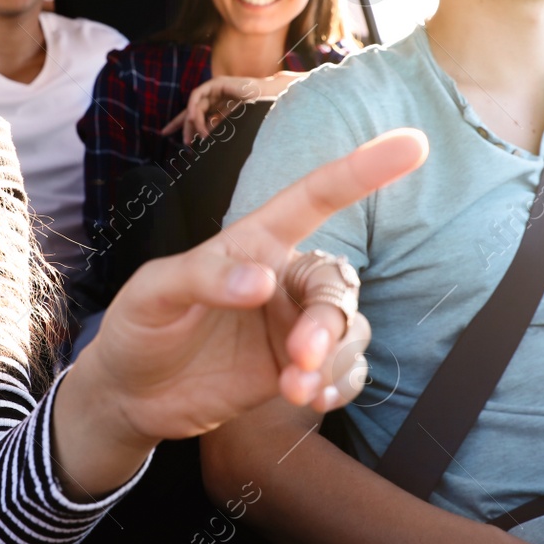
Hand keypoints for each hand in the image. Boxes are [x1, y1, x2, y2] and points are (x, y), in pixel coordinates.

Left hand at [53, 128, 426, 494]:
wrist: (132, 396)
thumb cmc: (139, 327)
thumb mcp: (153, 294)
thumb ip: (203, 279)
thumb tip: (262, 283)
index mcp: (254, 243)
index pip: (315, 197)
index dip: (362, 170)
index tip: (412, 144)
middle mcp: (283, 280)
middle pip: (337, 285)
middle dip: (328, 323)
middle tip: (300, 359)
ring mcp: (293, 327)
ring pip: (350, 331)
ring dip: (335, 361)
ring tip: (297, 389)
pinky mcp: (297, 371)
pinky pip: (347, 372)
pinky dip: (340, 386)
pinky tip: (311, 400)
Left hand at [160, 71, 303, 143]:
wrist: (271, 100)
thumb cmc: (258, 113)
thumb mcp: (232, 126)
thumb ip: (218, 129)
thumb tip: (203, 139)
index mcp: (218, 106)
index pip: (196, 115)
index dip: (182, 125)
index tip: (167, 133)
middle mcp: (214, 96)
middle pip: (192, 109)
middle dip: (182, 125)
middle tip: (175, 138)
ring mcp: (215, 88)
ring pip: (195, 105)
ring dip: (193, 122)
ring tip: (195, 137)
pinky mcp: (217, 83)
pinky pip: (199, 96)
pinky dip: (194, 107)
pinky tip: (194, 119)